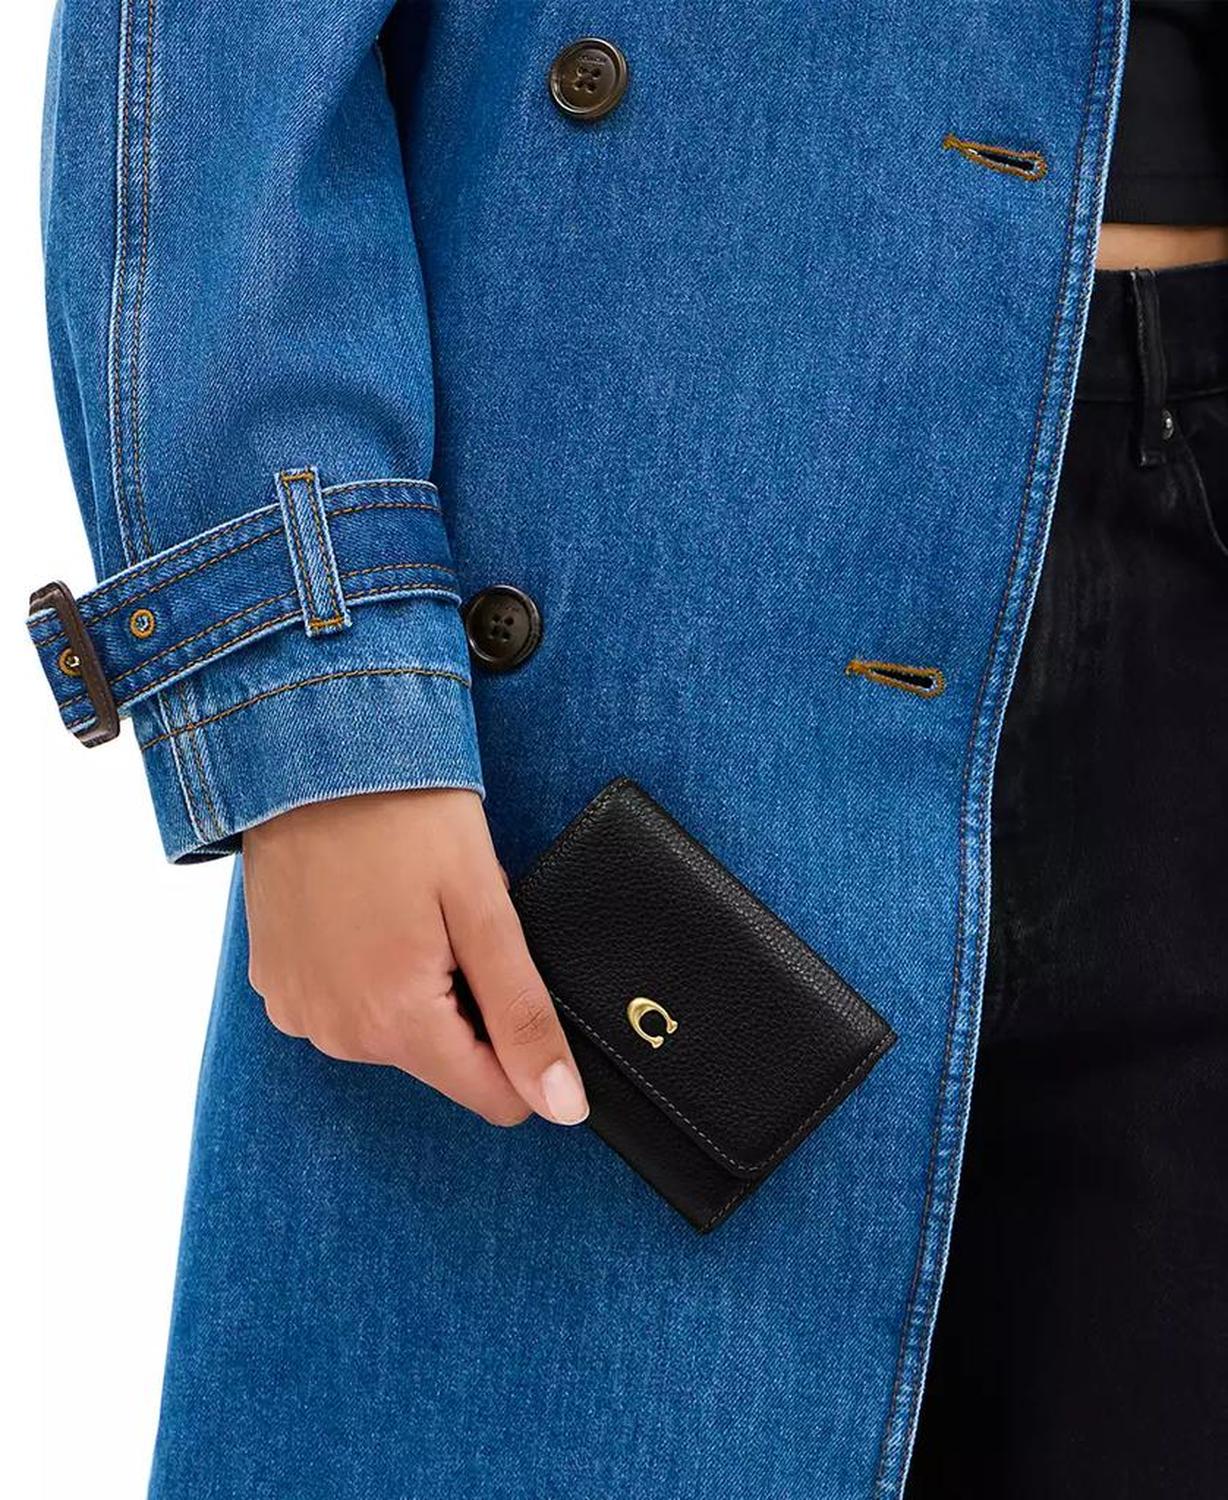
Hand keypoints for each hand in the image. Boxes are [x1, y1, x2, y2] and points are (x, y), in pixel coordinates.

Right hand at [242, 789, 589, 1126]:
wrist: (310, 750)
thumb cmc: (404, 813)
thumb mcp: (484, 909)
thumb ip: (524, 1014)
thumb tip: (562, 1104)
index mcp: (395, 1024)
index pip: (493, 1096)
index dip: (522, 1044)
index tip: (510, 972)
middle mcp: (336, 1035)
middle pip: (444, 1058)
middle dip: (466, 999)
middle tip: (452, 918)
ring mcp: (298, 1011)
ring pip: (397, 1031)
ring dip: (418, 983)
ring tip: (407, 906)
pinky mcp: (276, 984)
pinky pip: (348, 1004)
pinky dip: (370, 969)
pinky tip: (368, 909)